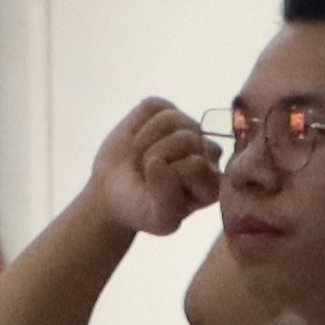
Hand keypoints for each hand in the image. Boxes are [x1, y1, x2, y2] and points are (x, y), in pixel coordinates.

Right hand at [86, 99, 223, 240]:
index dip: (169, 175)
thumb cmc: (140, 208)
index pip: (197, 164)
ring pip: (172, 118)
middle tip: (144, 173)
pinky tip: (136, 140)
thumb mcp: (157, 219)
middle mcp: (206, 152)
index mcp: (213, 181)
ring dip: (144, 140)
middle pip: (187, 138)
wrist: (112, 192)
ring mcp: (188, 128)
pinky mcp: (166, 111)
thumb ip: (168, 200)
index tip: (155, 192)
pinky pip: (153, 106)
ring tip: (139, 158)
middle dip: (154, 155)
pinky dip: (136, 123)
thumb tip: (158, 162)